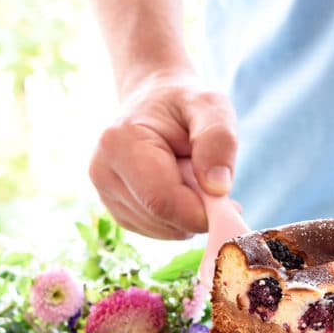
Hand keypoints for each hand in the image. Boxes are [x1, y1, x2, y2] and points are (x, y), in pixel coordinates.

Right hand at [88, 71, 237, 238]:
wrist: (155, 101)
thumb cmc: (184, 103)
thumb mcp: (210, 106)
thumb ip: (218, 140)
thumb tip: (218, 188)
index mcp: (120, 143)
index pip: (162, 201)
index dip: (201, 212)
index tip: (230, 204)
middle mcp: (103, 172)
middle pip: (162, 218)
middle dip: (197, 211)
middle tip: (213, 182)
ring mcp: (106, 194)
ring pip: (161, 229)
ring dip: (188, 215)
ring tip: (192, 178)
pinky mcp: (118, 210)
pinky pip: (157, 231)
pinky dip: (178, 220)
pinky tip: (182, 191)